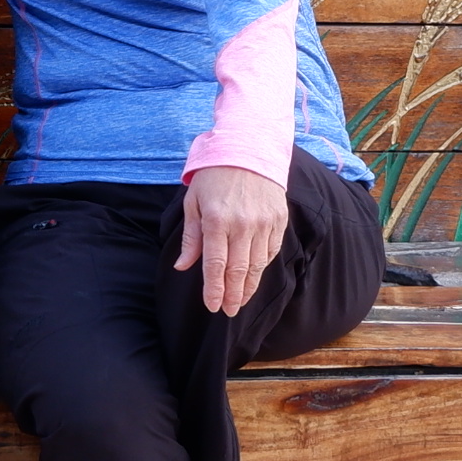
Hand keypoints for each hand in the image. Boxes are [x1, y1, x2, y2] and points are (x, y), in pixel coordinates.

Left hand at [173, 165, 288, 315]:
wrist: (249, 148)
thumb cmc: (215, 175)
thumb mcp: (194, 202)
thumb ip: (191, 237)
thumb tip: (182, 267)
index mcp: (217, 220)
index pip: (215, 265)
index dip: (214, 290)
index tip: (213, 306)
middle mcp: (242, 224)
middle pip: (239, 271)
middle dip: (233, 295)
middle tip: (229, 312)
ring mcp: (264, 223)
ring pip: (257, 265)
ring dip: (249, 287)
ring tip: (242, 301)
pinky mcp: (279, 220)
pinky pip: (271, 251)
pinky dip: (263, 267)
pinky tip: (255, 277)